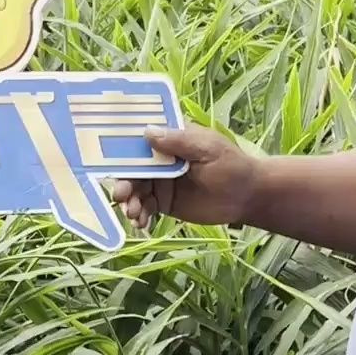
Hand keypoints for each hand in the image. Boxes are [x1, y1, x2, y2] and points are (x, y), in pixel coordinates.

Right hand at [111, 125, 261, 231]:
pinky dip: (140, 215)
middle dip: (123, 182)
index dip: (120, 148)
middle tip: (121, 195)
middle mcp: (159, 159)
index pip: (138, 139)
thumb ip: (179, 142)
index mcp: (169, 139)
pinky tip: (141, 223)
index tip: (108, 159)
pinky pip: (145, 207)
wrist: (247, 197)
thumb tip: (147, 131)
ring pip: (135, 190)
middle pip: (131, 169)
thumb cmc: (231, 165)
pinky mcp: (164, 202)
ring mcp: (159, 181)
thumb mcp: (207, 148)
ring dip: (130, 201)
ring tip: (134, 214)